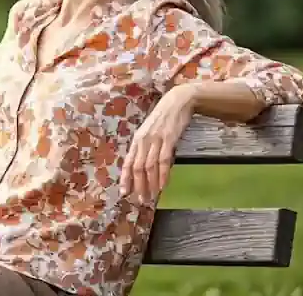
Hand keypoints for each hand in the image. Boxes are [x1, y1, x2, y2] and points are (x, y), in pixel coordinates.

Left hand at [120, 84, 197, 202]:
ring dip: (150, 184)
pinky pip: (163, 160)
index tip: (125, 193)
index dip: (125, 178)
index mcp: (137, 140)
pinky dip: (163, 174)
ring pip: (149, 166)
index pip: (127, 162)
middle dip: (138, 186)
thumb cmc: (163, 119)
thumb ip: (146, 148)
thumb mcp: (150, 132)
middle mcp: (143, 141)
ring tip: (151, 197)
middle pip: (137, 167)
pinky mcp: (168, 139)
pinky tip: (163, 185)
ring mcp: (155, 140)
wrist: (177, 102)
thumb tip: (144, 167)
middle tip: (141, 200)